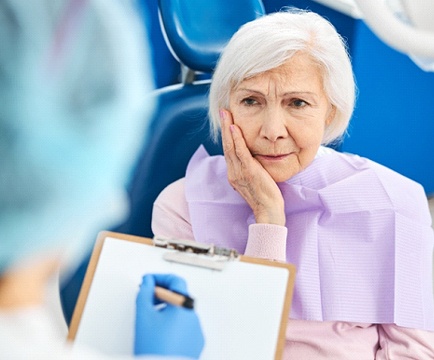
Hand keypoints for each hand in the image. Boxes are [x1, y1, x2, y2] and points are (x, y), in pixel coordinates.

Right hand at [134, 274, 204, 357]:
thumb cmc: (155, 347)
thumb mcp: (143, 316)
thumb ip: (145, 293)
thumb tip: (148, 281)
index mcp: (184, 306)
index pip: (176, 281)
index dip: (160, 278)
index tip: (148, 281)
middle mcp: (194, 317)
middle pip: (179, 296)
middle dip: (162, 294)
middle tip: (147, 297)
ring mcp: (196, 331)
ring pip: (181, 312)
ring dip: (167, 309)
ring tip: (151, 317)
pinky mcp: (196, 343)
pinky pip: (185, 327)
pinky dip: (173, 324)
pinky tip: (160, 332)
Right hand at [220, 109, 284, 224]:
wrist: (269, 210)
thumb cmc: (265, 196)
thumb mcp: (254, 180)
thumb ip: (249, 168)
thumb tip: (251, 158)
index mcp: (233, 174)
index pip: (228, 150)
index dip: (226, 135)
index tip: (226, 120)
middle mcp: (233, 172)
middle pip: (226, 145)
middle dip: (224, 127)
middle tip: (222, 111)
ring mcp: (239, 172)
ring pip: (230, 146)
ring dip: (227, 128)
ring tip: (225, 113)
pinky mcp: (248, 171)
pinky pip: (240, 152)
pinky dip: (236, 139)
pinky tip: (234, 128)